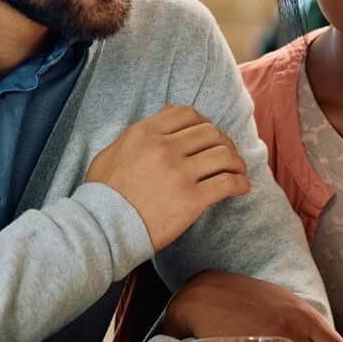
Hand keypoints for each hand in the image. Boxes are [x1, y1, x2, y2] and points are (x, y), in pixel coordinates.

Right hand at [85, 105, 249, 249]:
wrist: (100, 229)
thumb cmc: (103, 194)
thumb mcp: (113, 151)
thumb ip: (140, 132)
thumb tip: (167, 112)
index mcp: (144, 133)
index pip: (187, 114)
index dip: (203, 122)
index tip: (208, 135)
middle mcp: (164, 148)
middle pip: (210, 133)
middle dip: (224, 142)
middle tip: (227, 154)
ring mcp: (179, 173)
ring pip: (223, 155)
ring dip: (236, 162)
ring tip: (238, 171)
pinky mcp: (191, 199)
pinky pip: (227, 183)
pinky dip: (240, 183)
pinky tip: (242, 188)